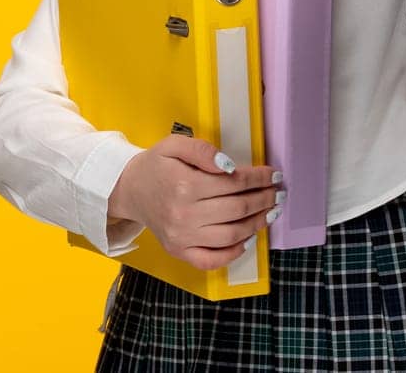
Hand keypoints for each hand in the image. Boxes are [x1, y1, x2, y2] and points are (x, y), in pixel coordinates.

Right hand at [107, 135, 284, 269]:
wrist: (128, 190)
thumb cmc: (155, 166)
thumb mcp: (173, 145)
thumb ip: (201, 150)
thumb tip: (229, 166)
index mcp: (185, 185)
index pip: (234, 183)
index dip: (259, 179)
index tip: (273, 175)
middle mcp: (184, 215)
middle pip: (238, 210)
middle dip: (264, 200)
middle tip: (278, 193)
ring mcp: (182, 237)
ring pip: (232, 236)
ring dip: (257, 224)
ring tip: (270, 212)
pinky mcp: (179, 251)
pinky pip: (212, 259)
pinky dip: (233, 253)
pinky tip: (246, 238)